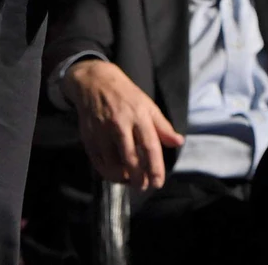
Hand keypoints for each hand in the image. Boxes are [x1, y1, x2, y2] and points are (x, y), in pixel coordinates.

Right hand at [63, 59, 183, 189]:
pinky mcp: (88, 135)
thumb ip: (163, 127)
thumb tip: (179, 142)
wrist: (95, 81)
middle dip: (138, 178)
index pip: (150, 146)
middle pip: (130, 158)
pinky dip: (107, 172)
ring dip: (122, 177)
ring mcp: (102, 130)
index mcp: (139, 114)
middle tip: (143, 186)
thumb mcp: (147, 105)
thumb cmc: (126, 95)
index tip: (158, 182)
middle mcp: (120, 123)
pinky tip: (114, 173)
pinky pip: (98, 161)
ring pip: (112, 163)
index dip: (155, 167)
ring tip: (129, 180)